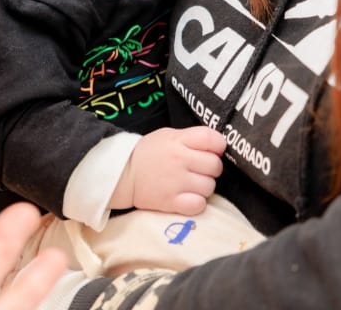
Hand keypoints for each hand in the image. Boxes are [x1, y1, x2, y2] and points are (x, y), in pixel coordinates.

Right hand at [108, 126, 225, 215]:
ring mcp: (175, 182)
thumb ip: (192, 138)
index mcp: (178, 140)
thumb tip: (219, 147)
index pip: (212, 139)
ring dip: (203, 187)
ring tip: (190, 184)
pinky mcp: (170, 202)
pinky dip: (196, 203)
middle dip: (211, 168)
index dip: (218, 146)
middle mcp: (178, 160)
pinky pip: (198, 205)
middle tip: (198, 169)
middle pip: (215, 166)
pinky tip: (187, 197)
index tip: (211, 151)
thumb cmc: (149, 153)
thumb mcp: (168, 136)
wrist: (122, 173)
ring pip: (209, 187)